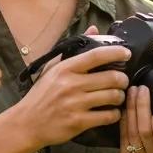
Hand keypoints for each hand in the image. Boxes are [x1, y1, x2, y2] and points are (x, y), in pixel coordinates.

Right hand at [14, 43, 130, 148]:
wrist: (26, 123)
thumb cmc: (40, 95)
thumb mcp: (52, 69)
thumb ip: (74, 50)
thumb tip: (94, 29)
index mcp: (65, 69)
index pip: (96, 55)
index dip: (116, 52)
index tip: (126, 53)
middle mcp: (71, 84)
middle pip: (111, 77)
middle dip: (122, 79)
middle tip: (122, 81)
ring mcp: (75, 104)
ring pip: (112, 96)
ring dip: (120, 96)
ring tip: (117, 96)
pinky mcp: (79, 122)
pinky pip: (107, 116)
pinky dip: (115, 114)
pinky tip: (112, 112)